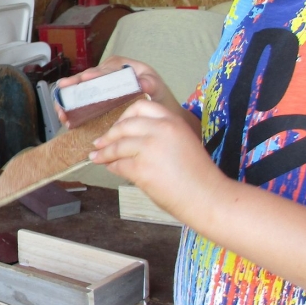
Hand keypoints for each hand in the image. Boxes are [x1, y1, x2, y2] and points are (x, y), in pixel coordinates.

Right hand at [54, 56, 177, 126]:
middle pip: (88, 78)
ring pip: (81, 91)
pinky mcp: (97, 104)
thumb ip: (151, 84)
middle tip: (64, 87)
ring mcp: (101, 90)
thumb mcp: (157, 88)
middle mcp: (108, 76)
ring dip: (69, 99)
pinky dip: (72, 111)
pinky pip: (82, 105)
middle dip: (74, 84)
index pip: (107, 68)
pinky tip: (66, 118)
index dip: (95, 73)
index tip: (86, 78)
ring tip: (60, 107)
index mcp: (123, 68)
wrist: (159, 115)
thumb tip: (143, 82)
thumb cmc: (157, 98)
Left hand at [89, 99, 226, 223]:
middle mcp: (161, 129)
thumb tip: (130, 140)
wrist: (209, 198)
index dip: (124, 116)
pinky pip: (119, 165)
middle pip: (124, 125)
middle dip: (109, 135)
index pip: (141, 106)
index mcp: (173, 121)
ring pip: (117, 145)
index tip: (118, 126)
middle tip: (99, 143)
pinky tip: (111, 169)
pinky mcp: (141, 168)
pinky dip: (112, 167)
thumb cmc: (198, 176)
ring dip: (104, 152)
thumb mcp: (182, 143)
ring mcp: (149, 148)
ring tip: (97, 157)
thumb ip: (160, 136)